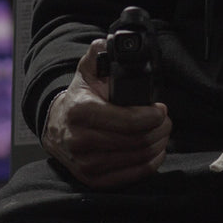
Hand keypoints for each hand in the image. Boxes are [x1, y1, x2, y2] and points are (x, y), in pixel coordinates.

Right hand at [41, 38, 170, 187]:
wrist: (56, 128)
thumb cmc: (79, 99)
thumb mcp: (86, 72)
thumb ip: (99, 55)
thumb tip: (111, 43)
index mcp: (80, 111)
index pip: (126, 121)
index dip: (151, 116)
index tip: (161, 109)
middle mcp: (80, 140)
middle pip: (136, 140)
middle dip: (159, 129)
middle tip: (165, 120)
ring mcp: (86, 164)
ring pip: (137, 158)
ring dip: (158, 144)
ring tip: (161, 132)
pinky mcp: (93, 180)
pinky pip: (132, 175)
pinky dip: (150, 163)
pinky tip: (154, 150)